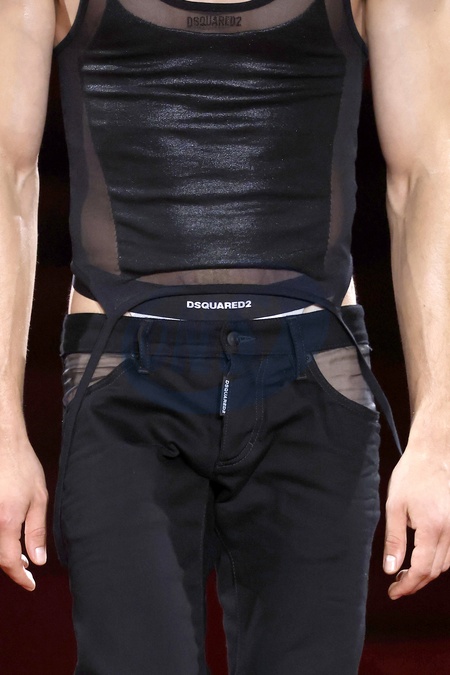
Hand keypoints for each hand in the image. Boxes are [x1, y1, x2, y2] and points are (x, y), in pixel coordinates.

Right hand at [0, 436, 47, 589]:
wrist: (3, 442)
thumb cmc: (23, 466)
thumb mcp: (39, 498)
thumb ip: (36, 531)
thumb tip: (37, 560)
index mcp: (7, 519)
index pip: (9, 561)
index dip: (20, 577)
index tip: (30, 584)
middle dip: (12, 567)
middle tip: (27, 569)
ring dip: (3, 554)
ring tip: (19, 556)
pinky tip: (7, 539)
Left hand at [383, 415, 449, 598]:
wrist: (433, 454)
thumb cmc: (411, 476)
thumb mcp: (395, 507)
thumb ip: (394, 541)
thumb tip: (390, 569)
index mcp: (432, 528)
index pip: (422, 569)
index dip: (407, 586)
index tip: (393, 593)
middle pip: (435, 570)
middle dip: (416, 583)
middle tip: (396, 586)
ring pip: (446, 563)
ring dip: (427, 572)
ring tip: (405, 573)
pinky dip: (438, 560)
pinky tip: (423, 557)